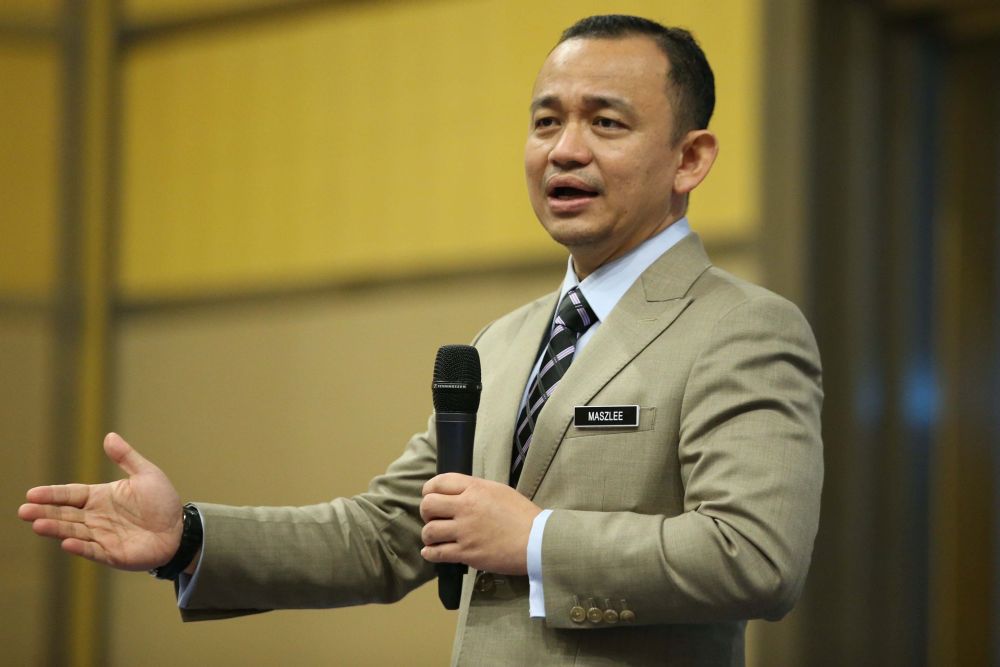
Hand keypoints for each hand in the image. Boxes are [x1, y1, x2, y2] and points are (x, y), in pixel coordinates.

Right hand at [18, 433, 183, 570]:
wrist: (180, 529)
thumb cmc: (162, 502)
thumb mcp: (147, 474)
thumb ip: (126, 457)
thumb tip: (109, 436)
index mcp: (101, 497)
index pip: (71, 494)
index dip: (52, 494)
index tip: (31, 493)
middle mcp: (96, 517)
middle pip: (65, 514)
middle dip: (44, 512)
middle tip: (23, 511)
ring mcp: (102, 536)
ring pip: (74, 531)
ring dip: (56, 529)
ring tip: (38, 524)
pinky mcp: (112, 553)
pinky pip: (93, 550)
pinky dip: (80, 547)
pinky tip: (66, 543)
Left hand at [419, 473, 541, 574]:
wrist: (537, 540)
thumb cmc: (522, 515)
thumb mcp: (498, 490)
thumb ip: (475, 489)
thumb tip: (456, 494)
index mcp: (475, 488)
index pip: (438, 482)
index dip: (429, 490)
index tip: (431, 497)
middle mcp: (466, 507)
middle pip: (428, 505)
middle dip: (426, 512)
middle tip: (434, 518)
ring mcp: (465, 531)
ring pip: (429, 531)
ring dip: (429, 534)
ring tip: (436, 537)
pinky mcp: (467, 553)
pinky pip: (437, 553)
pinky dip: (430, 553)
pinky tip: (432, 552)